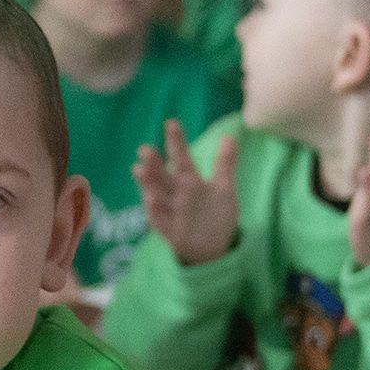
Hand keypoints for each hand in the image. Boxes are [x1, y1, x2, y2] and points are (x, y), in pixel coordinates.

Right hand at [134, 120, 240, 266]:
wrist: (214, 246)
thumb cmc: (215, 214)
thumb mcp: (224, 187)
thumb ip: (225, 162)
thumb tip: (230, 135)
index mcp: (189, 181)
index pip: (181, 158)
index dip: (176, 141)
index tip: (171, 123)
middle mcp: (177, 194)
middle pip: (163, 176)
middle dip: (154, 163)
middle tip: (145, 149)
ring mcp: (172, 211)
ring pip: (157, 195)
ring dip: (148, 184)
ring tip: (139, 169)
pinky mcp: (171, 231)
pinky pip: (161, 220)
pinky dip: (156, 211)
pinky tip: (151, 199)